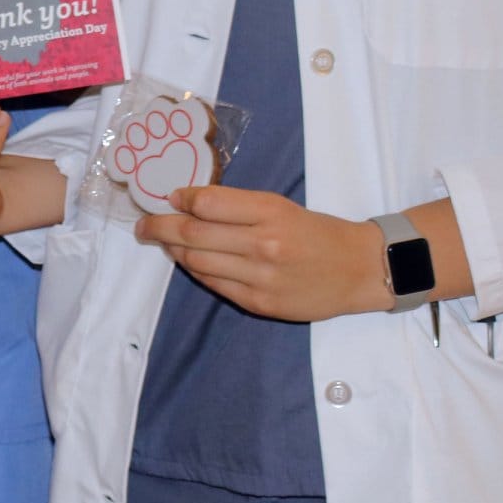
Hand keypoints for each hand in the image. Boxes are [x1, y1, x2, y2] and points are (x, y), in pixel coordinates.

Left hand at [136, 186, 393, 321]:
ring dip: (174, 251)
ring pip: (196, 262)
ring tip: (164, 243)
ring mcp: (261, 277)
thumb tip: (187, 203)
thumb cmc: (316, 231)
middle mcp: (263, 244)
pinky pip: (214, 285)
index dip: (180, 199)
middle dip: (159, 227)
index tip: (168, 198)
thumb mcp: (280, 206)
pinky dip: (196, 271)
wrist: (359, 270)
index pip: (208, 203)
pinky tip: (190, 262)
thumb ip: (237, 206)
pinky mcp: (260, 304)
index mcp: (270, 212)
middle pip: (192, 234)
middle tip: (143, 225)